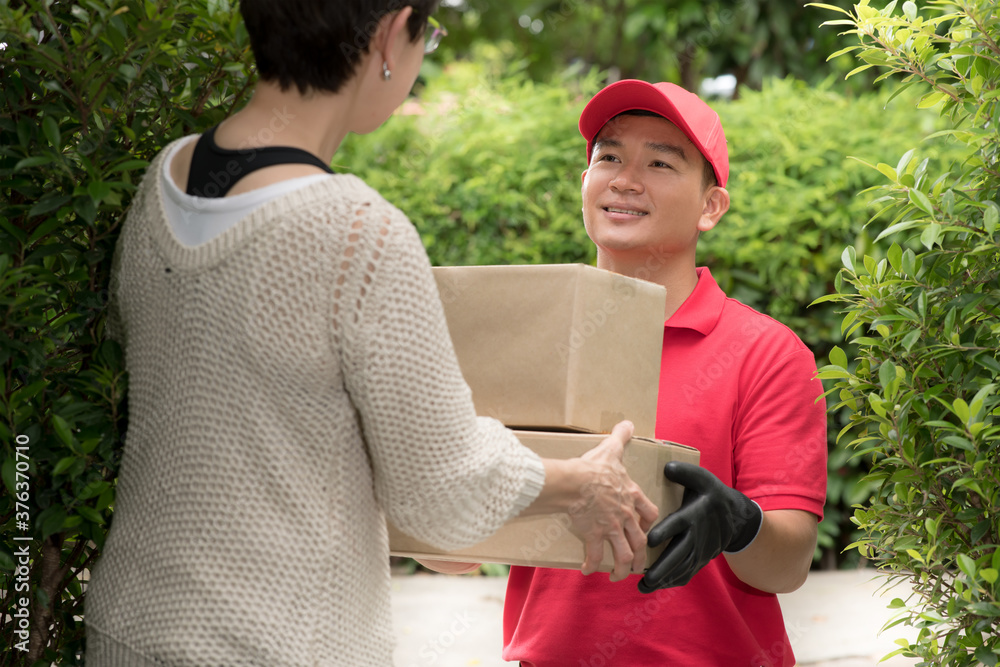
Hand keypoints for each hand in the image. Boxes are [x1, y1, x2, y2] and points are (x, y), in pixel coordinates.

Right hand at [568, 421, 659, 580]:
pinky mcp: (593, 534)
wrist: (575, 481)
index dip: (651, 524)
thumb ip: (620, 437)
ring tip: (618, 576)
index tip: (649, 531)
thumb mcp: (611, 450)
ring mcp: (610, 527)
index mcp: (631, 496)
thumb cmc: (593, 467)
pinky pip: (595, 554)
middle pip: (640, 540)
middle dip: (641, 556)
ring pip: (623, 553)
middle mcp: (625, 515)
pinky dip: (591, 564)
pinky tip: (587, 570)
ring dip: (622, 567)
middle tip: (638, 566)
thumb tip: (628, 422)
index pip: (650, 513)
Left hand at [638, 462, 761, 592]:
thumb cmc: (712, 494)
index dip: (665, 532)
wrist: (736, 517)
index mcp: (694, 514)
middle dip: (662, 567)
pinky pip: (687, 573)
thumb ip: (685, 472)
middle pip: (679, 553)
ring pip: (681, 568)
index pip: (678, 524)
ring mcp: (700, 550)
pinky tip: (656, 586)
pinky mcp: (701, 559)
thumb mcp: (702, 478)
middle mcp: (697, 535)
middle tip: (644, 576)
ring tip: (644, 586)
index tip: (650, 540)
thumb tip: (667, 468)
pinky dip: (672, 581)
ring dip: (664, 579)